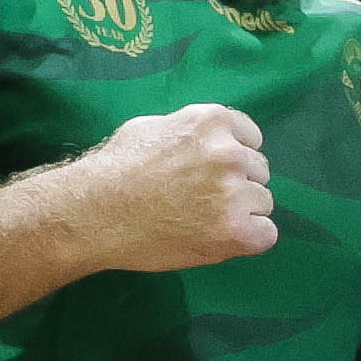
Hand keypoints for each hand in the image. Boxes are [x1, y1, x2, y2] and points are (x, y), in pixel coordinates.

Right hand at [65, 104, 278, 274]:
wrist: (94, 213)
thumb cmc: (115, 169)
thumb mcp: (153, 128)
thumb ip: (190, 133)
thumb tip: (208, 139)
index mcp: (212, 121)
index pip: (251, 137)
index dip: (233, 156)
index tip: (212, 170)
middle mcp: (229, 153)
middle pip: (259, 171)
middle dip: (238, 184)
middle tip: (201, 198)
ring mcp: (234, 193)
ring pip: (263, 203)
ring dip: (242, 212)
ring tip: (202, 219)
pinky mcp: (236, 231)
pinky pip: (266, 234)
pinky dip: (248, 239)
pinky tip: (217, 238)